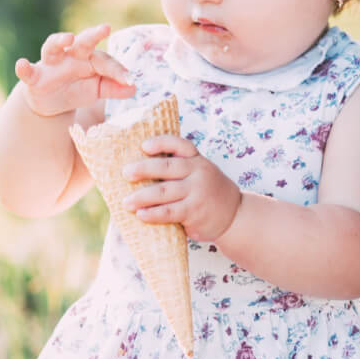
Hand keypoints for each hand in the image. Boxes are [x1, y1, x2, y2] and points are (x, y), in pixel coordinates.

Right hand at [15, 25, 134, 117]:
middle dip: (93, 34)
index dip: (118, 70)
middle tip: (106, 28)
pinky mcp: (34, 76)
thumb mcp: (98, 91)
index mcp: (89, 58)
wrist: (52, 103)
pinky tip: (21, 64)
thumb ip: (113, 88)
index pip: (105, 60)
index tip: (130, 81)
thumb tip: (134, 88)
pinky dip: (23, 68)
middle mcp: (71, 55)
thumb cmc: (78, 89)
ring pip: (53, 46)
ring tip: (68, 38)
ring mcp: (51, 64)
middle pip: (82, 42)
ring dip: (59, 40)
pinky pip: (27, 71)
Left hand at [122, 135, 243, 241]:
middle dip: (143, 169)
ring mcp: (196, 193)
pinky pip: (169, 212)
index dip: (161, 143)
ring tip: (126, 202)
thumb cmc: (208, 191)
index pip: (180, 145)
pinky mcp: (194, 212)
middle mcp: (198, 173)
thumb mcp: (201, 173)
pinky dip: (153, 214)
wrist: (235, 215)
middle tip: (125, 173)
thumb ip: (180, 169)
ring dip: (141, 197)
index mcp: (197, 160)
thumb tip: (138, 170)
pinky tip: (141, 215)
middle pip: (166, 167)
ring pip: (164, 192)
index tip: (144, 146)